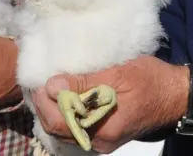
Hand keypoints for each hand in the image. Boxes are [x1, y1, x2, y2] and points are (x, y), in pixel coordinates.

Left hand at [32, 56, 188, 153]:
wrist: (174, 95)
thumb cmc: (149, 80)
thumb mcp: (117, 74)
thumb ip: (84, 82)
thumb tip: (52, 85)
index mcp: (104, 128)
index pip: (59, 123)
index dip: (44, 102)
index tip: (41, 82)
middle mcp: (99, 140)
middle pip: (57, 129)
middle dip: (44, 106)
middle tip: (42, 83)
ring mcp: (100, 140)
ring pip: (63, 130)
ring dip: (52, 109)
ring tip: (51, 88)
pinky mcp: (102, 134)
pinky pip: (73, 128)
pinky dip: (64, 113)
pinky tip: (63, 97)